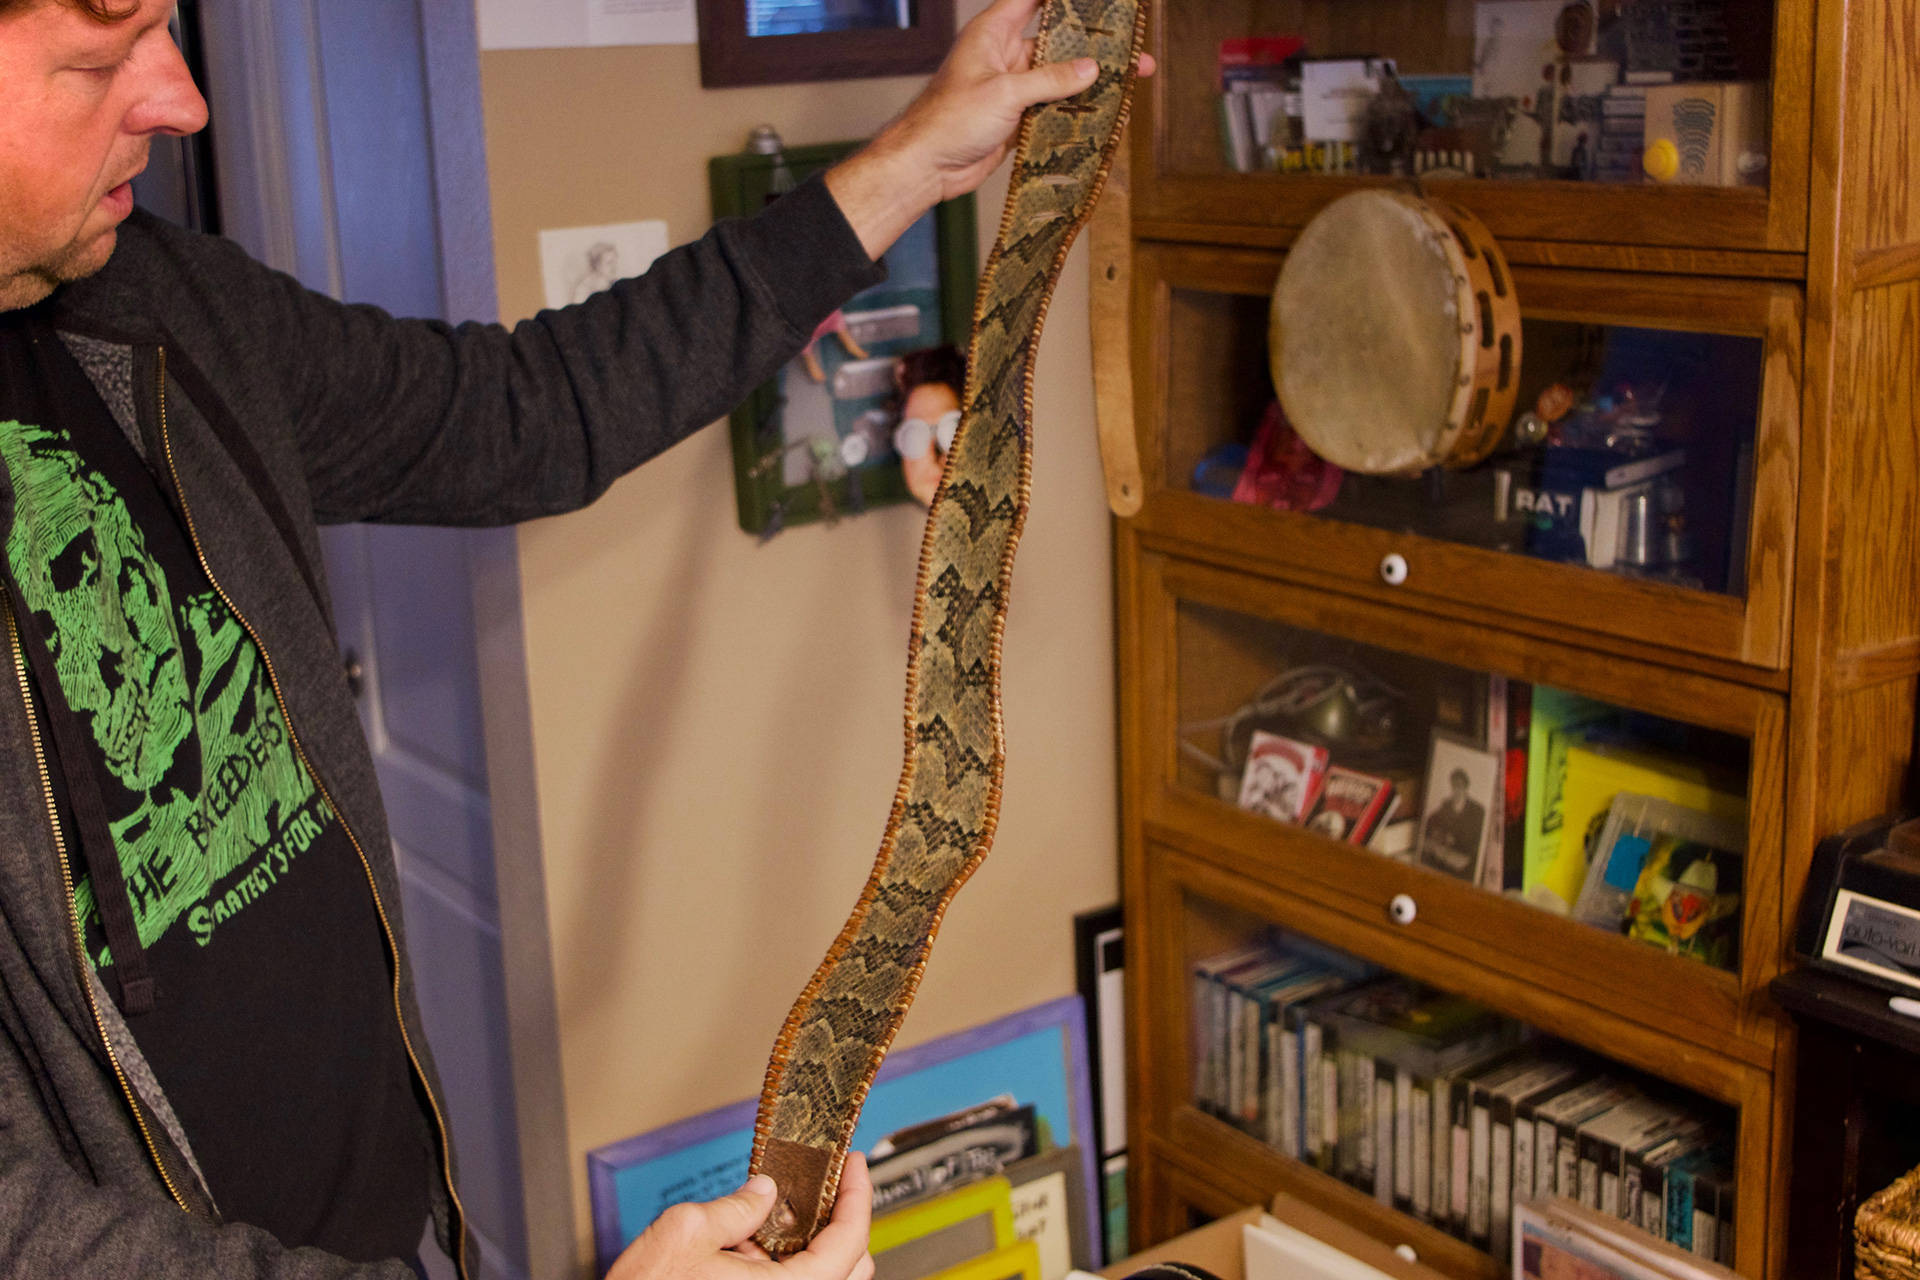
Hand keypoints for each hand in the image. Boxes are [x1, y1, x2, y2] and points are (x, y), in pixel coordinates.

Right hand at [607, 1153, 874, 1279]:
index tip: (855, 1165)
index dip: (858, 1193)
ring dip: (813, 1246)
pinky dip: (788, 1268)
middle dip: (841, 1219)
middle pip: (851, 1264)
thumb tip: (763, 1192)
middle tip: (827, 1185)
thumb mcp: (687, 1232)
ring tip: (785, 1215)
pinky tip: (757, 1249)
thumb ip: (736, 1206)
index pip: (852, 1239)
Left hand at [825, 0, 1153, 258]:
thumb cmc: (948, 120)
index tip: (1099, 3)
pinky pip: (1053, 107)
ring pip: (1059, 77)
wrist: (926, 167)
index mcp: (994, 33)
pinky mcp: (1017, 117)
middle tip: (1129, 45)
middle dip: (1093, 42)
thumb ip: (1049, 79)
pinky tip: (1103, 110)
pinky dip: (1075, 109)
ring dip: (1090, 80)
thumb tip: (1090, 69)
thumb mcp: (1004, 93)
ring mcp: (1012, 87)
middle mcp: (1005, 55)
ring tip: (1129, 78)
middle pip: (1057, 40)